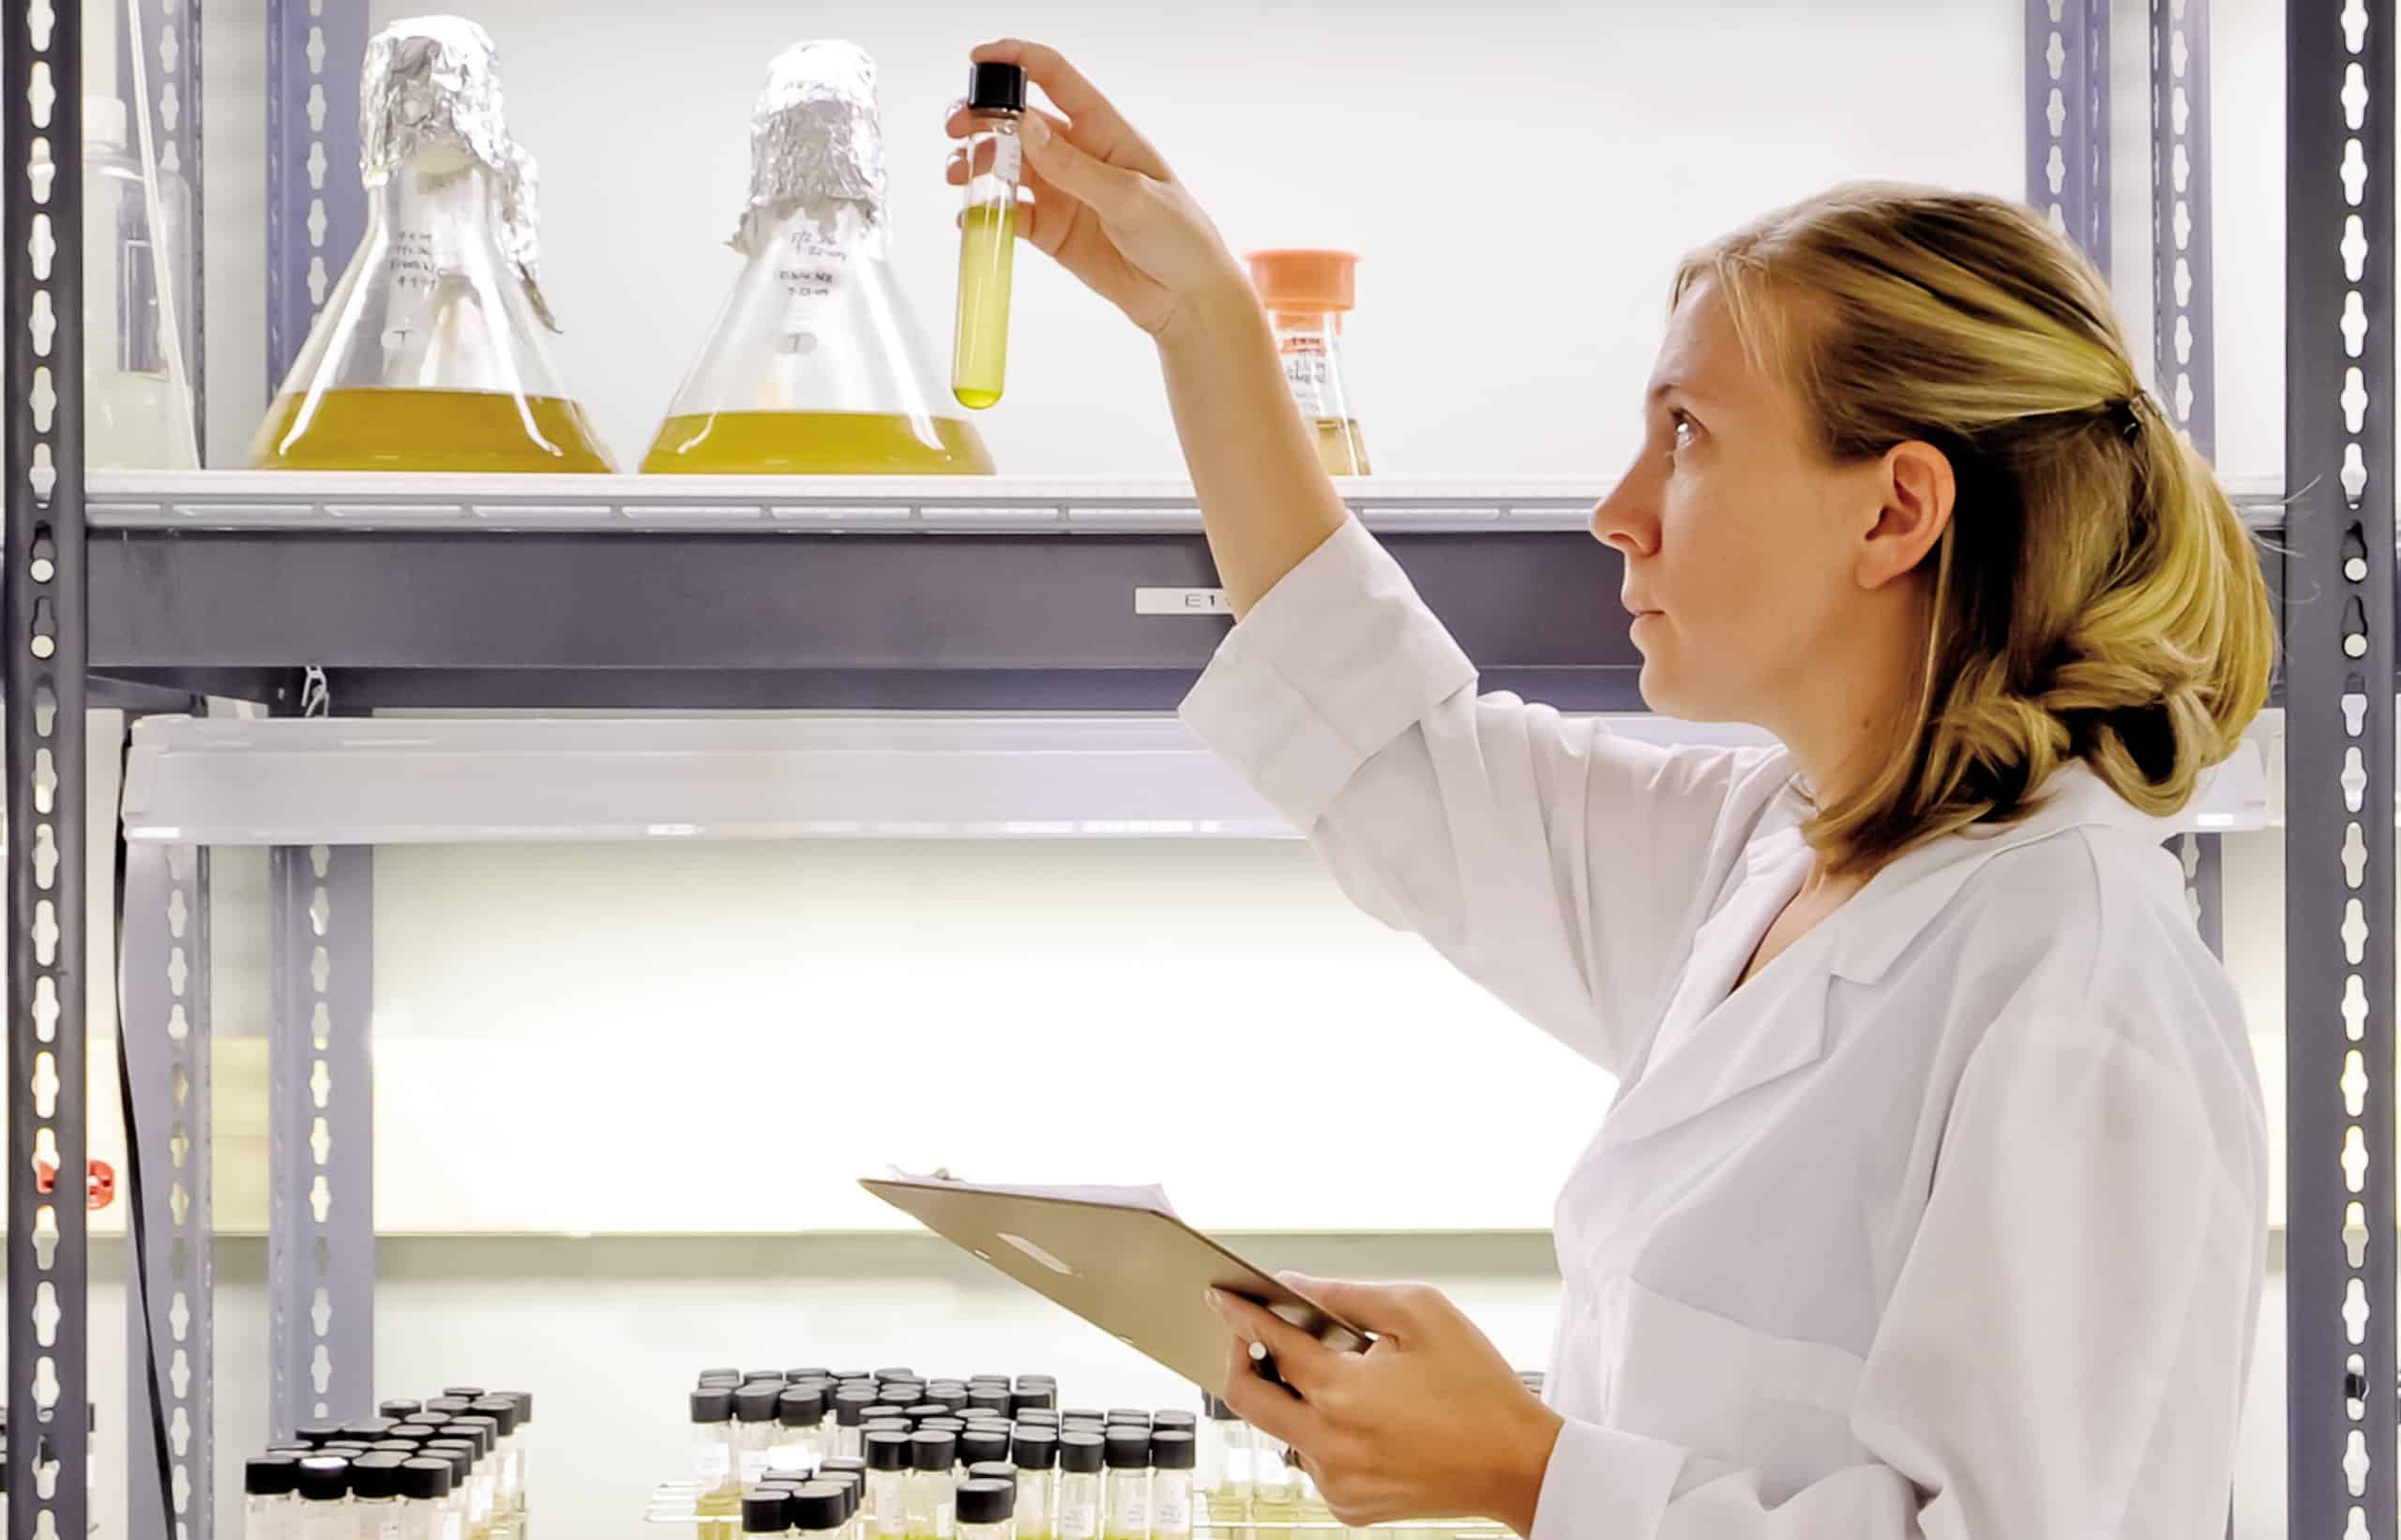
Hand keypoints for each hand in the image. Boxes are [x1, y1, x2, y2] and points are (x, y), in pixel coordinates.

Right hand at [944, 40, 1252, 340]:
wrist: (1186, 299)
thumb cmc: (1179, 237)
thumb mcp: (1130, 198)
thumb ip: (1074, 167)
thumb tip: (1025, 128)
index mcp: (1104, 129)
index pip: (1055, 78)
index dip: (1016, 61)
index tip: (979, 58)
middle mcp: (1077, 154)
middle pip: (1018, 122)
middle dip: (983, 119)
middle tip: (957, 129)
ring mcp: (1061, 192)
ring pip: (1006, 165)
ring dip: (977, 164)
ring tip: (959, 176)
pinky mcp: (1051, 230)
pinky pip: (1009, 214)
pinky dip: (986, 214)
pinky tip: (971, 220)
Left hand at [1209, 1274, 1563, 1536]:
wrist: (1517, 1463)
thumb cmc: (1477, 1386)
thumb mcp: (1419, 1312)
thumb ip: (1347, 1295)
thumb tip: (1294, 1288)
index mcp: (1343, 1392)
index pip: (1268, 1343)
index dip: (1239, 1313)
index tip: (1221, 1297)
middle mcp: (1329, 1444)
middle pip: (1246, 1398)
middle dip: (1239, 1359)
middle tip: (1249, 1336)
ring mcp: (1337, 1482)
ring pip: (1284, 1430)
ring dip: (1295, 1398)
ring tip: (1342, 1376)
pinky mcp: (1349, 1506)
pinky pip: (1314, 1460)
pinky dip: (1324, 1433)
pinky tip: (1365, 1418)